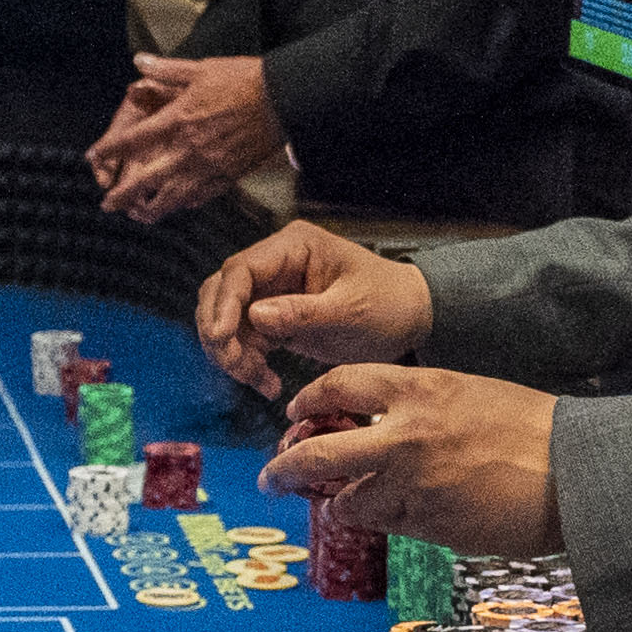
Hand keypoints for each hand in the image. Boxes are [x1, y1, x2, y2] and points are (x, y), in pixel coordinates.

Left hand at [89, 54, 284, 220]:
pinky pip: (202, 197)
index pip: (134, 140)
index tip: (92, 157)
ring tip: (139, 216)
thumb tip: (138, 61)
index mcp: (178, 120)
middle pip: (147, 180)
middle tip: (107, 205)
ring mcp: (209, 166)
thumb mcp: (200, 68)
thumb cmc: (242, 80)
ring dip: (152, 209)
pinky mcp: (230, 176)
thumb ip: (166, 70)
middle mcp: (189, 149)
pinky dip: (187, 203)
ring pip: (173, 197)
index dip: (110, 150)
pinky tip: (180, 206)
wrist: (283, 99)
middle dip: (123, 195)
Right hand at [190, 221, 430, 395]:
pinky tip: (268, 384)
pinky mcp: (275, 319)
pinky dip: (248, 363)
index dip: (224, 303)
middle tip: (236, 367)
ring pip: (227, 320)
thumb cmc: (390, 303)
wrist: (411, 319)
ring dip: (232, 352)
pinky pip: (244, 340)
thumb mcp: (351, 310)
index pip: (241, 269)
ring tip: (258, 380)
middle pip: (222, 293)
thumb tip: (255, 315)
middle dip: (221, 332)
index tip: (220, 337)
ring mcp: (273, 291)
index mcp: (293, 247)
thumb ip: (303, 312)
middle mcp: (276, 265)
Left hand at [257, 365, 561, 553]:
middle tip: (270, 480)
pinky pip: (388, 526)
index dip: (309, 400)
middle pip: (318, 454)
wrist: (577, 472)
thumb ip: (419, 406)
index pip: (339, 384)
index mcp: (418, 390)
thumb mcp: (470, 394)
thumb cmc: (532, 430)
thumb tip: (379, 420)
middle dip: (284, 469)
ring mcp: (413, 484)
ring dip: (346, 506)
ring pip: (350, 503)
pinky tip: (400, 518)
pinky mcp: (429, 525)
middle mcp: (405, 435)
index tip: (295, 413)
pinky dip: (386, 523)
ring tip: (350, 506)